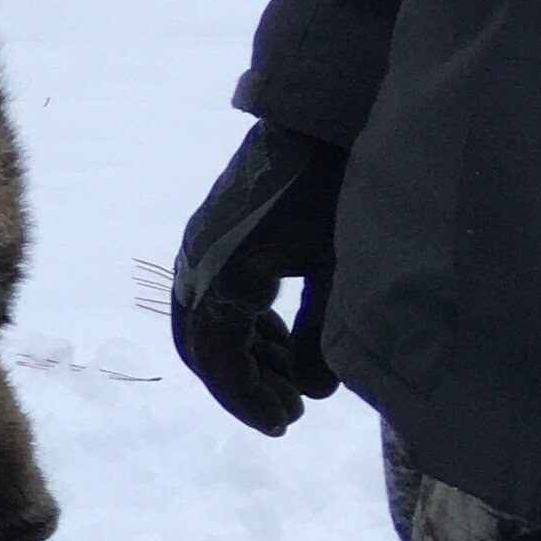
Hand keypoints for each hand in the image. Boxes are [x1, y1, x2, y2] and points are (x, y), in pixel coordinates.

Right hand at [171, 122, 346, 435]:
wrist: (322, 115)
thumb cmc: (337, 188)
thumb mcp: (341, 269)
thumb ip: (325, 335)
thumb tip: (314, 390)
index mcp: (224, 276)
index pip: (220, 357)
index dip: (248, 397)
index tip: (286, 425)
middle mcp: (200, 264)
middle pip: (203, 345)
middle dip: (242, 383)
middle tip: (289, 412)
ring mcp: (205, 247)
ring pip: (210, 322)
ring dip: (247, 356)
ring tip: (294, 382)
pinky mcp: (220, 235)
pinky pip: (220, 296)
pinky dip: (248, 326)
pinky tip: (286, 339)